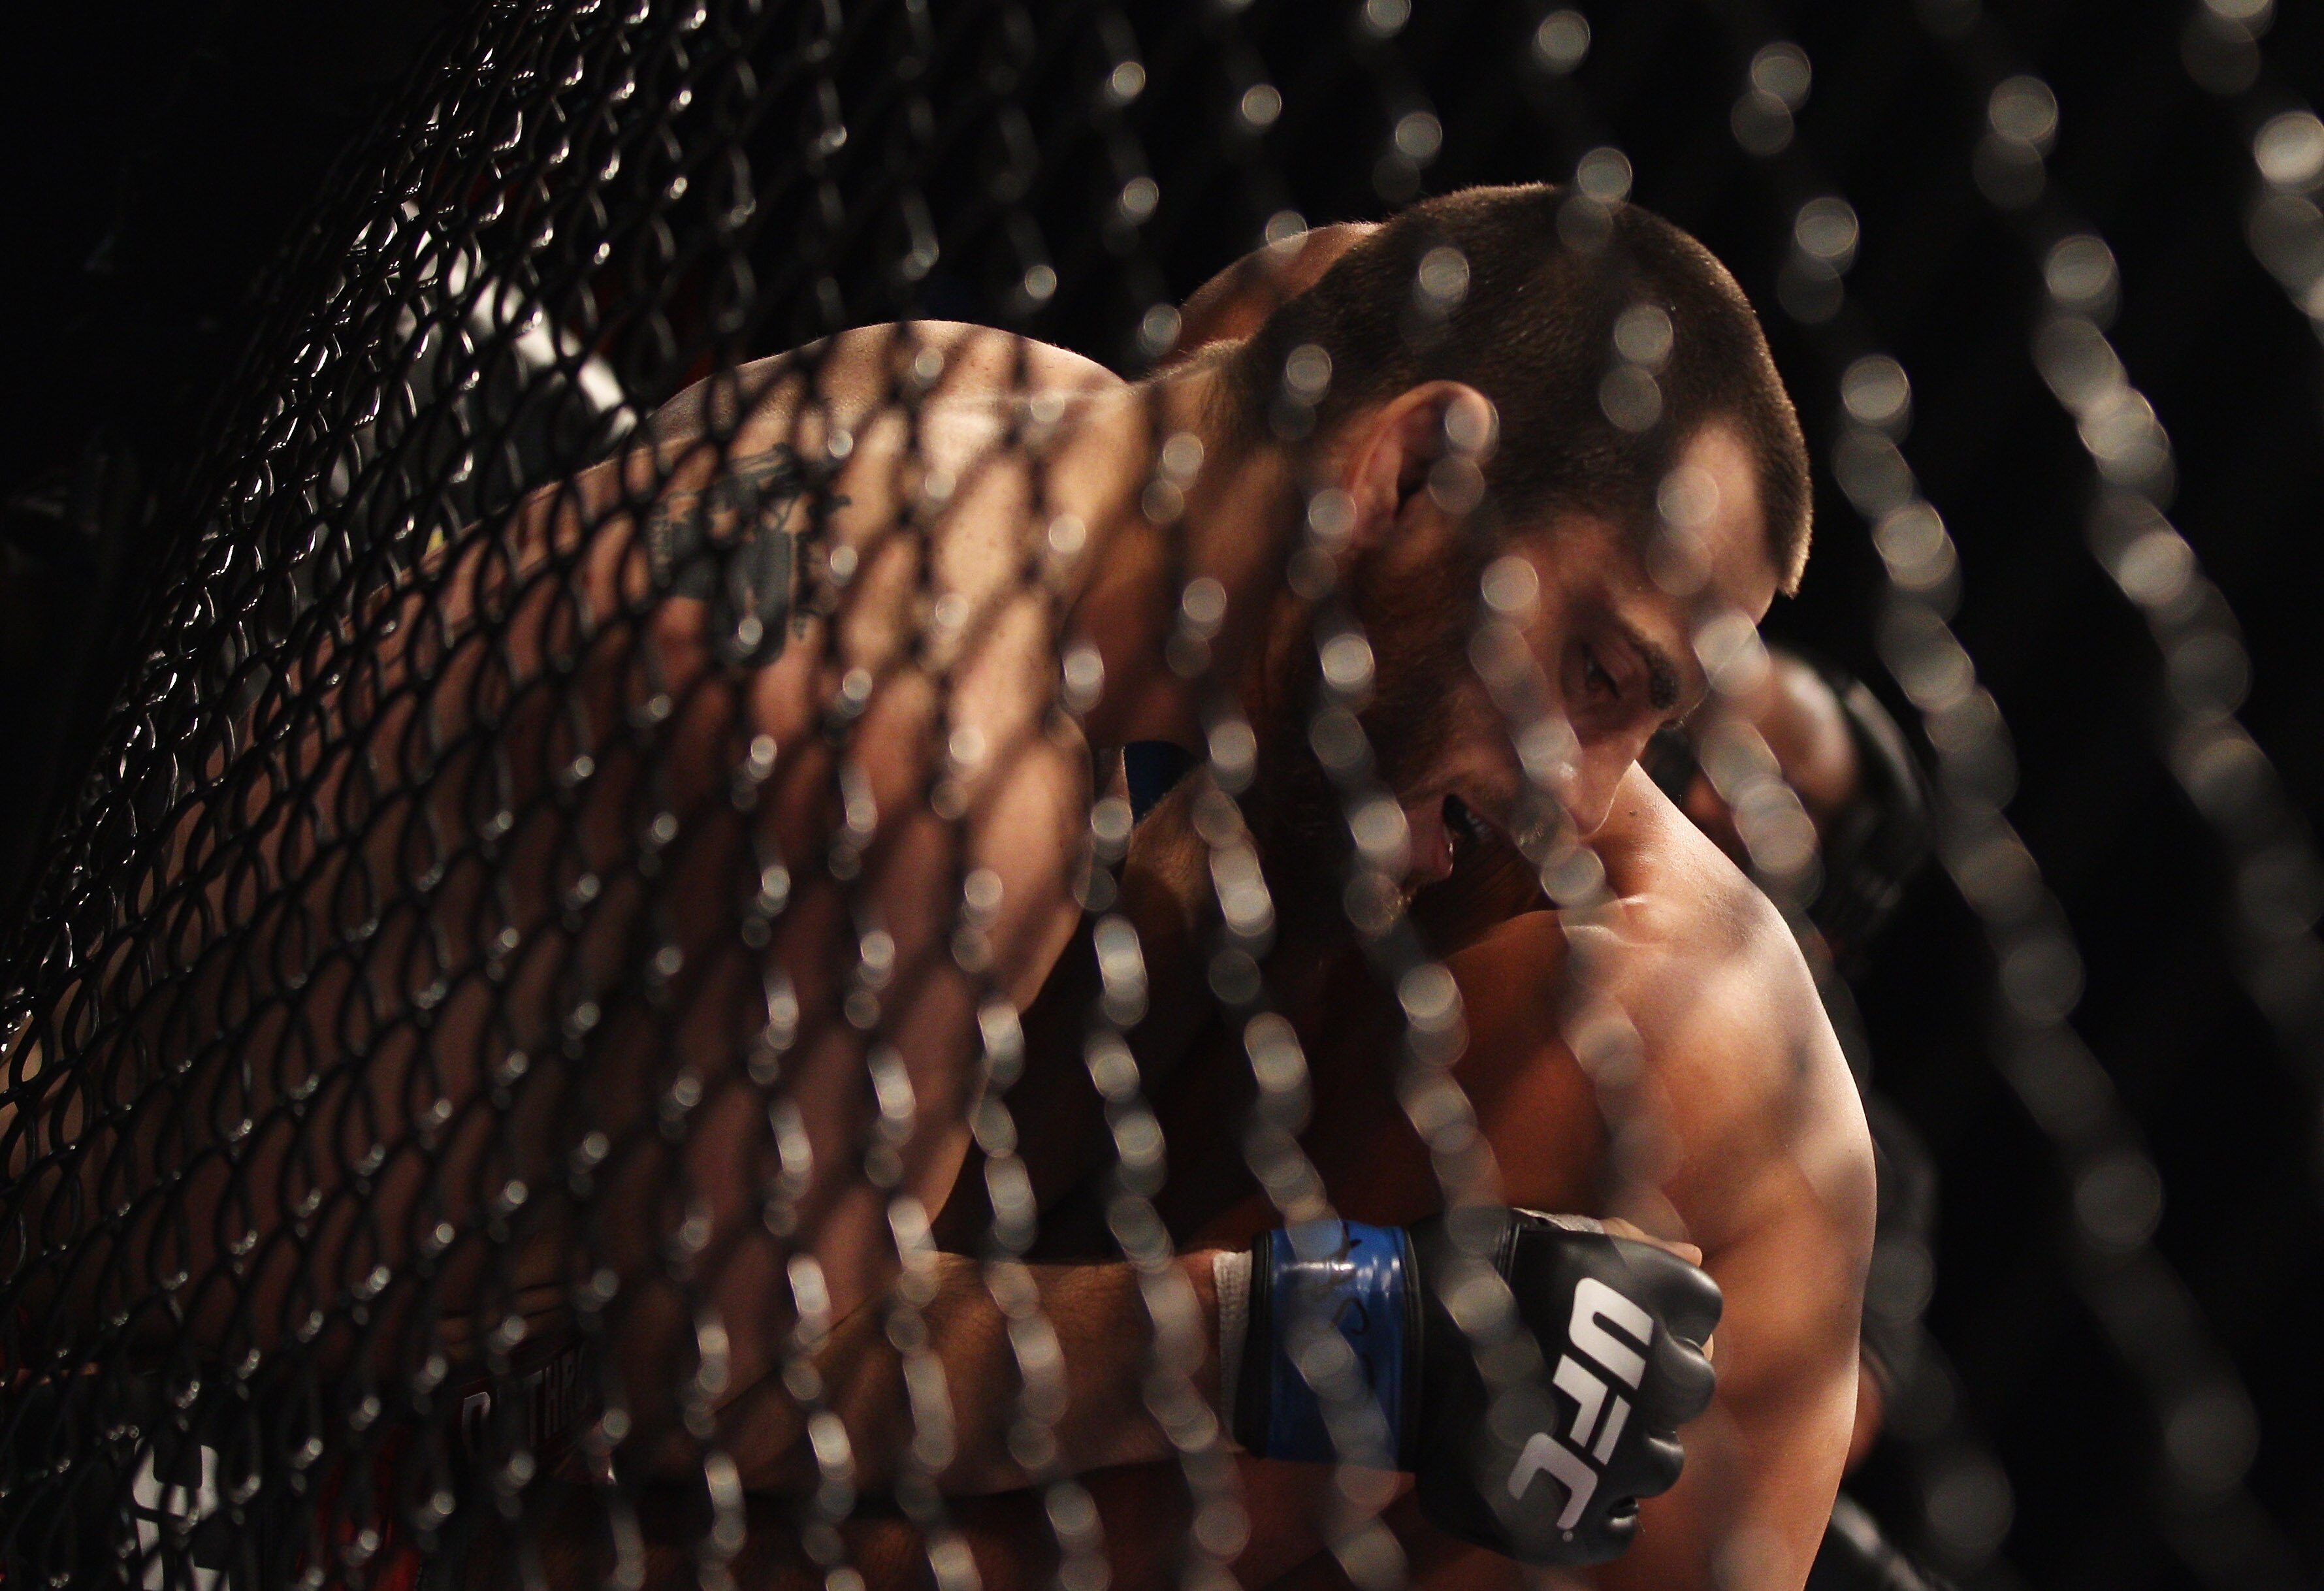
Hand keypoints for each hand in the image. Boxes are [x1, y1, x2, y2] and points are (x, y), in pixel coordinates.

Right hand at [1232, 1210, 1719, 1566]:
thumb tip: (1698, 1256)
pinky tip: (1540, 1469)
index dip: (1658, 1316)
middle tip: (1574, 1370)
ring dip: (1618, 1443)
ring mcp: (1625, 1457)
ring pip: (1661, 1461)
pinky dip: (1588, 1505)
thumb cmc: (1455, 1274)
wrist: (1377, 1347)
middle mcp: (1658, 1378)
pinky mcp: (1582, 1519)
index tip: (1610, 1317)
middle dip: (1645, 1380)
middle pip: (1691, 1387)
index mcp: (1651, 1295)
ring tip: (1547, 1420)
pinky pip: (1619, 1522)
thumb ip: (1625, 1243)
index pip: (1702, 1312)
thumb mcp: (1542, 1235)